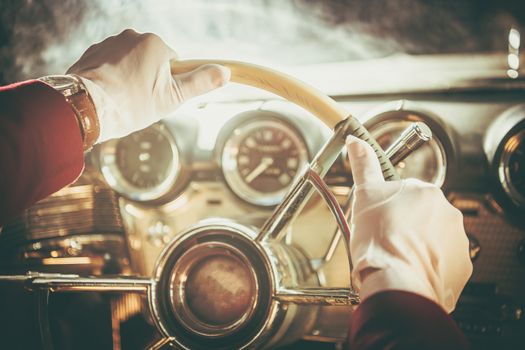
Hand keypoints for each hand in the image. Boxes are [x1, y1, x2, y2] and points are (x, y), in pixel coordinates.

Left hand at [67, 29, 229, 142]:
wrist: (87, 107)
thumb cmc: (132, 104)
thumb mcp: (173, 97)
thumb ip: (200, 83)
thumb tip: (227, 72)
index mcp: (154, 43)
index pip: (173, 62)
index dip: (168, 83)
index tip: (156, 97)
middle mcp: (131, 36)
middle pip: (150, 61)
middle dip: (148, 80)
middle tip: (140, 102)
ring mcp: (108, 43)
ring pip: (129, 64)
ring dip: (129, 79)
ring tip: (122, 100)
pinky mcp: (91, 53)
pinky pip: (109, 65)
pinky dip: (111, 78)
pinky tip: (108, 95)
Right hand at [346, 135, 471, 311]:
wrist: (396, 281)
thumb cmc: (379, 241)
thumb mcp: (364, 196)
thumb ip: (363, 166)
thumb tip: (356, 142)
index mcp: (424, 191)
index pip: (406, 193)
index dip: (389, 207)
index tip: (381, 219)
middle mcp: (446, 211)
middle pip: (422, 214)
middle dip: (406, 224)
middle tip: (386, 238)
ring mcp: (456, 238)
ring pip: (433, 236)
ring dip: (418, 243)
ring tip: (398, 255)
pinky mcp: (460, 264)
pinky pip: (444, 259)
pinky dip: (429, 262)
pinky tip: (411, 267)